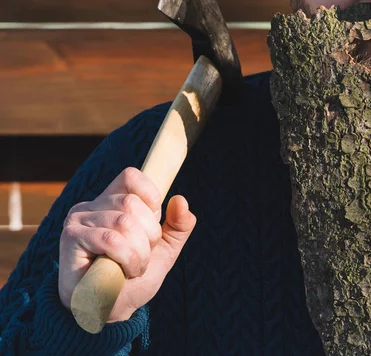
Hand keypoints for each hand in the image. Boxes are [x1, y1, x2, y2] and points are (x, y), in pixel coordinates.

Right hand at [58, 167, 195, 321]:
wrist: (107, 313)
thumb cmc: (131, 279)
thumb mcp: (163, 250)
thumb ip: (177, 225)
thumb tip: (181, 200)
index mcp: (112, 200)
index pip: (131, 176)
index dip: (150, 196)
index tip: (154, 226)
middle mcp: (92, 205)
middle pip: (132, 202)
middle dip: (149, 235)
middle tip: (142, 257)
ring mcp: (79, 219)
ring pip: (123, 222)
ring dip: (138, 253)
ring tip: (133, 268)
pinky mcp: (71, 238)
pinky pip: (110, 239)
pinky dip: (126, 258)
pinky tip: (122, 273)